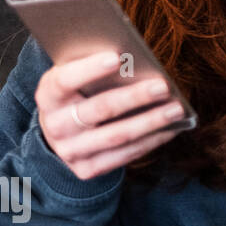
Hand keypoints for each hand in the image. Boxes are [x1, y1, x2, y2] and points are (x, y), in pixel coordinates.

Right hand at [35, 51, 186, 179]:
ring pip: (116, 136)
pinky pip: (124, 155)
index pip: (65, 80)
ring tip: (177, 108)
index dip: (89, 69)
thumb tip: (134, 55)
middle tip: (163, 86)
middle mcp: (55, 125)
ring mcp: (70, 150)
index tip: (117, 57)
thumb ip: (95, 63)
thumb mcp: (77, 74)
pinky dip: (151, 141)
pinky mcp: (87, 169)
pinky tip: (172, 128)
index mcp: (48, 94)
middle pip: (99, 109)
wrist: (62, 131)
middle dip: (134, 97)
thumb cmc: (79, 91)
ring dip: (151, 122)